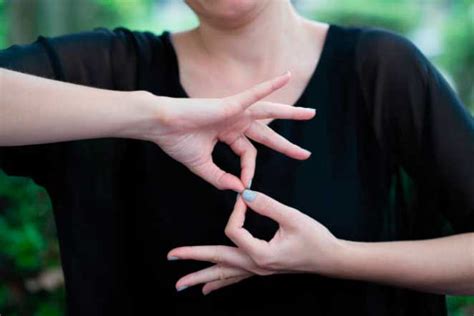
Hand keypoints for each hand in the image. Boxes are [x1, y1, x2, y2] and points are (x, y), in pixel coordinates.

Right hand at [140, 72, 315, 191]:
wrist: (160, 127)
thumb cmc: (177, 142)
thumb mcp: (202, 166)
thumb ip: (220, 178)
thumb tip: (239, 189)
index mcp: (227, 134)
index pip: (247, 154)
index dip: (248, 171)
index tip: (244, 185)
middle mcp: (234, 121)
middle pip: (266, 134)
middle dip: (286, 145)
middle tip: (305, 154)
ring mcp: (234, 111)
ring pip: (268, 112)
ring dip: (291, 113)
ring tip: (311, 115)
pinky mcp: (230, 103)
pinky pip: (254, 93)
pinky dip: (270, 86)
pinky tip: (285, 77)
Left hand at [167, 190, 345, 294]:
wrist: (330, 259)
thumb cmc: (315, 239)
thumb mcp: (292, 218)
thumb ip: (267, 205)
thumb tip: (245, 193)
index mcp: (260, 254)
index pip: (235, 231)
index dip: (237, 210)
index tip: (245, 196)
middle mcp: (255, 266)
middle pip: (218, 262)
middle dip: (193, 260)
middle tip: (171, 257)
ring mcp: (257, 270)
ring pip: (224, 275)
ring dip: (201, 278)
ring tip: (182, 284)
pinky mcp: (261, 269)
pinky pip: (235, 278)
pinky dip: (220, 282)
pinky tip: (209, 289)